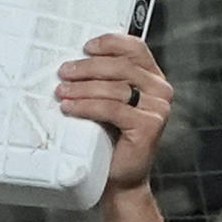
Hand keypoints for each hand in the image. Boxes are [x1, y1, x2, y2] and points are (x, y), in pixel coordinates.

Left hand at [55, 34, 171, 191]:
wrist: (120, 179)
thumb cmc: (112, 140)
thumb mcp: (109, 103)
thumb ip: (104, 82)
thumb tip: (73, 63)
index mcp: (153, 79)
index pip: (135, 49)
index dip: (110, 43)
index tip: (85, 47)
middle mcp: (160, 91)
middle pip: (121, 67)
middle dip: (88, 68)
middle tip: (64, 72)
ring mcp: (157, 109)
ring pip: (114, 88)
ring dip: (82, 88)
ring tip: (61, 92)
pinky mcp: (149, 126)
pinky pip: (112, 109)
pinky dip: (87, 106)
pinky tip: (70, 108)